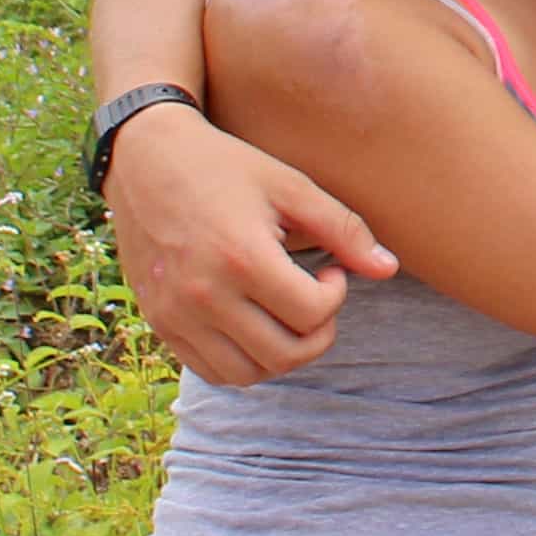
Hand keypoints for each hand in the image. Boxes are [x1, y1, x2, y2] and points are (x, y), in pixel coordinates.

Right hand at [104, 105, 395, 384]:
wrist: (147, 161)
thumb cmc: (226, 167)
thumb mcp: (291, 186)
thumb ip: (344, 229)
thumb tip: (388, 269)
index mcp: (242, 258)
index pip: (311, 314)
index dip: (336, 294)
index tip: (330, 268)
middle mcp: (204, 296)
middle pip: (284, 355)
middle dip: (318, 334)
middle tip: (318, 299)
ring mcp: (176, 315)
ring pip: (248, 375)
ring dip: (283, 355)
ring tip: (288, 315)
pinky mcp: (160, 324)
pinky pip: (212, 371)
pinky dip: (244, 362)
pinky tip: (256, 324)